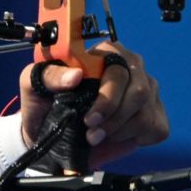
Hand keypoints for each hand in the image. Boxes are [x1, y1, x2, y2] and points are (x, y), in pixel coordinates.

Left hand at [18, 41, 168, 167]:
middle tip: (91, 133)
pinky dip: (134, 138)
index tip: (90, 118)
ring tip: (96, 136)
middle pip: (139, 90)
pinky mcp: (153, 114)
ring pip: (146, 112)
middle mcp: (130, 67)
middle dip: (114, 117)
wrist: (47, 132)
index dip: (108, 97)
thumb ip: (49, 74)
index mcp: (104, 52)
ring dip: (119, 131)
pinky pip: (157, 127)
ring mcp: (145, 90)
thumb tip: (75, 75)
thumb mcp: (33, 83)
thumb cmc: (42, 102)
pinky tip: (115, 136)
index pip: (119, 68)